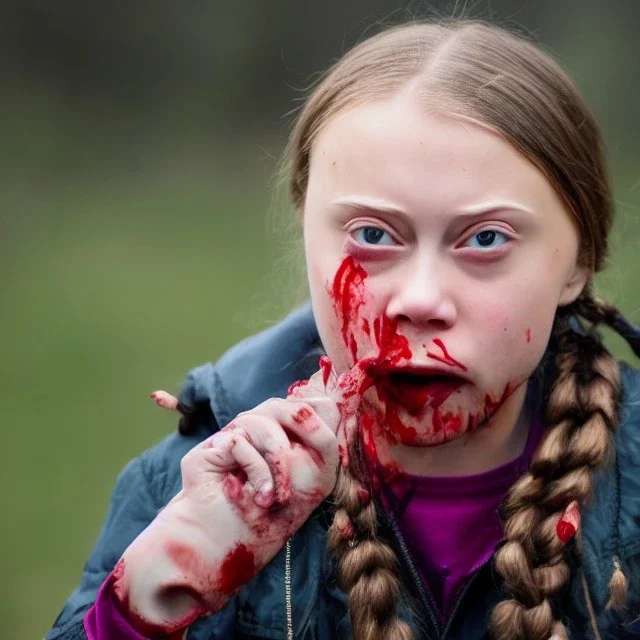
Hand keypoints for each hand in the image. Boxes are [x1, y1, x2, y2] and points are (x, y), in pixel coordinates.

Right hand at [114, 358, 371, 635]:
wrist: (233, 543)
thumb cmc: (276, 513)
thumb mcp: (316, 477)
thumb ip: (326, 440)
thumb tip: (331, 406)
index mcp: (290, 432)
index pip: (313, 404)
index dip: (320, 418)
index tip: (324, 446)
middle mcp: (264, 426)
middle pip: (291, 403)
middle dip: (305, 432)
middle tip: (306, 462)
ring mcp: (238, 432)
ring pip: (265, 417)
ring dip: (279, 462)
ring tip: (277, 496)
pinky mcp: (214, 444)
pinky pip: (242, 440)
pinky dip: (257, 471)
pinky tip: (260, 496)